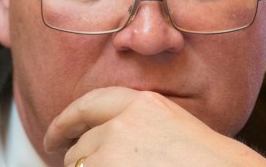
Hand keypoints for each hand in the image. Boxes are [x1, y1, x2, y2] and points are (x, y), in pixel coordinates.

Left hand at [43, 87, 265, 166]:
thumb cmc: (211, 164)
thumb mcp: (173, 128)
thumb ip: (138, 126)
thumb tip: (101, 140)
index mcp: (143, 104)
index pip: (90, 105)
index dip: (65, 122)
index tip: (53, 136)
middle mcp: (124, 123)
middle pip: (81, 143)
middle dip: (79, 160)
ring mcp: (114, 152)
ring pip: (81, 166)